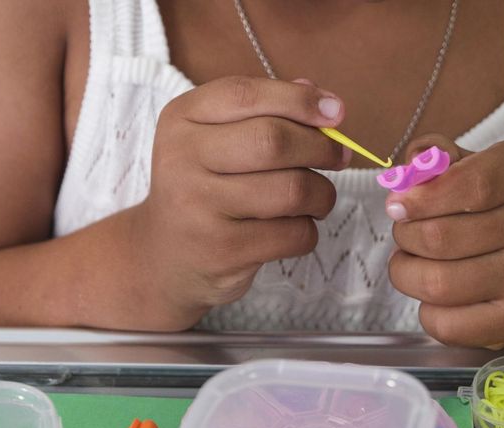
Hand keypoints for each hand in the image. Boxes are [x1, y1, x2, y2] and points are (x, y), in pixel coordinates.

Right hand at [129, 76, 349, 329]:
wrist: (164, 255)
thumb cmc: (205, 188)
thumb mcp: (217, 140)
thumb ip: (265, 113)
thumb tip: (323, 100)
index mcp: (181, 119)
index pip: (245, 95)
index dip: (299, 100)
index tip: (335, 111)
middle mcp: (182, 159)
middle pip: (272, 141)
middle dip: (321, 148)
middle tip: (339, 157)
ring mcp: (199, 207)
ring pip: (292, 190)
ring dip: (322, 194)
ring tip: (319, 198)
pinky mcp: (223, 250)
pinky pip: (293, 234)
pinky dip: (308, 231)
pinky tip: (295, 228)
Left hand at [387, 134, 503, 346]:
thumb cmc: (480, 206)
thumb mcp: (460, 166)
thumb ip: (431, 157)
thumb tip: (413, 164)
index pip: (472, 185)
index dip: (422, 198)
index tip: (395, 205)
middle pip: (441, 237)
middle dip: (405, 237)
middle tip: (406, 234)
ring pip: (438, 282)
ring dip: (407, 273)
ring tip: (414, 263)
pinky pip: (447, 323)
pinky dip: (427, 312)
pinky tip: (438, 296)